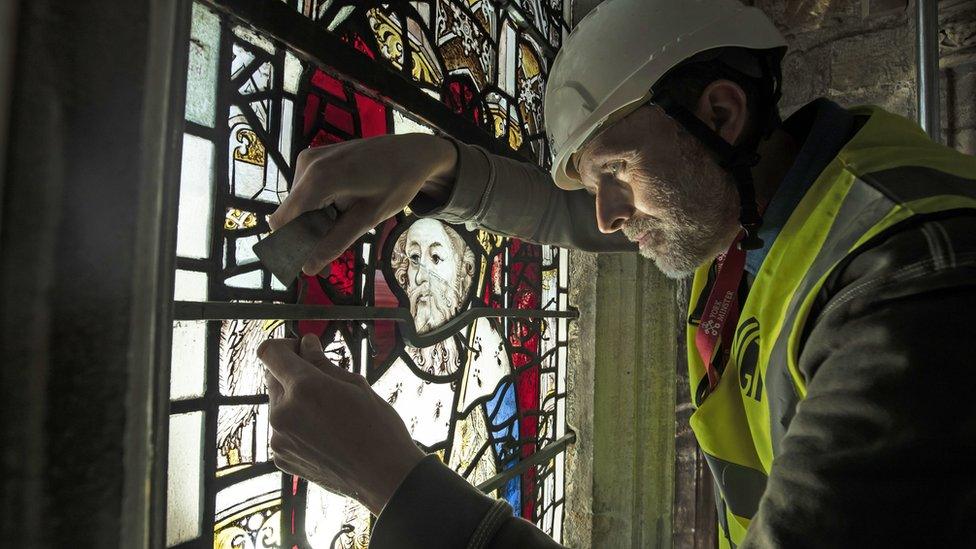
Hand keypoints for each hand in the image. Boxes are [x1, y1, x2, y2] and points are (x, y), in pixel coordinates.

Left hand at [259, 334, 425, 514]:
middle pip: (271, 377)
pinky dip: (297, 424)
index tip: (301, 350)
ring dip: (295, 400)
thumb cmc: (378, 429)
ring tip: (328, 413)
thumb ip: (323, 363)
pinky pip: (282, 429)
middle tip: (322, 380)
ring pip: (278, 404)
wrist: (384, 477)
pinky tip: (324, 432)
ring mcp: (279, 438)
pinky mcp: (281, 457)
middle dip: (292, 372)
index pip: (270, 352)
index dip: (284, 345)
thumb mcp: (356, 384)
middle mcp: (283, 412)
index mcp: (304, 388)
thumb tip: (306, 344)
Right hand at [269, 133, 457, 274]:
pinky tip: (343, 208)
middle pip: (291, 215)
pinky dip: (320, 207)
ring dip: (316, 222)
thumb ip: (336, 242)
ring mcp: (309, 159)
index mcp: (317, 178)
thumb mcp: (368, 218)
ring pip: (299, 205)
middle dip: (308, 238)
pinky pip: (306, 192)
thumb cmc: (396, 183)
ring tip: (346, 223)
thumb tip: (308, 268)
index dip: (291, 245)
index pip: (282, 221)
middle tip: (332, 257)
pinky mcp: (314, 159)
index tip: (309, 262)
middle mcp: (306, 165)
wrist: (411, 153)